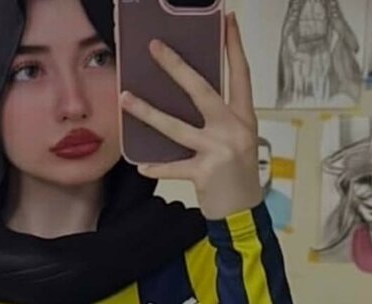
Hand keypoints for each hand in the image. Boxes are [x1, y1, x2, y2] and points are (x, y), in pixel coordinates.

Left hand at [120, 11, 262, 219]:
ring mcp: (219, 151)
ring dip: (148, 112)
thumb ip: (219, 120)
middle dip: (176, 67)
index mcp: (244, 118)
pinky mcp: (204, 173)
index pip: (240, 75)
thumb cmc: (238, 178)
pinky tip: (141, 166)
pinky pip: (174, 167)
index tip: (227, 20)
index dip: (234, 46)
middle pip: (202, 90)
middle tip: (154, 47)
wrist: (245, 216)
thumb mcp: (237, 142)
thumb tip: (188, 97)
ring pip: (177, 127)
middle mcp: (233, 130)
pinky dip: (157, 167)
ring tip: (126, 97)